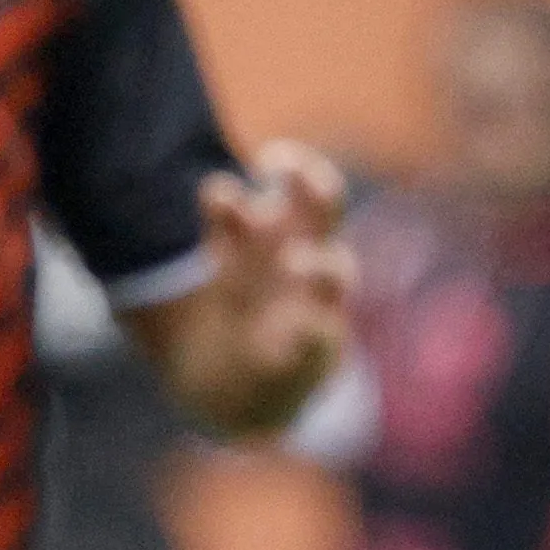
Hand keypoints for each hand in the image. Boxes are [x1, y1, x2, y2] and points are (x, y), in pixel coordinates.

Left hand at [160, 135, 359, 439]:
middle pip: (325, 215)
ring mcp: (313, 305)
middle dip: (311, 188)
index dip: (298, 168)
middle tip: (280, 174)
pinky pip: (319, 334)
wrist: (238, 392)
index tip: (269, 157)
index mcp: (285, 235)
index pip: (305, 189)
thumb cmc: (233, 312)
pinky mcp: (312, 351)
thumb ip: (216, 229)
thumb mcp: (217, 264)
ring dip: (316, 265)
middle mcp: (305, 262)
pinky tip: (293, 327)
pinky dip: (310, 328)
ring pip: (334, 270)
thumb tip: (215, 186)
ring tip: (293, 262)